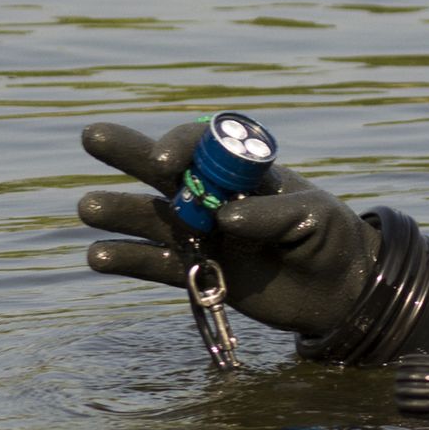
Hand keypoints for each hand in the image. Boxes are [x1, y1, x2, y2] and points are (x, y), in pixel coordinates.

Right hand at [76, 121, 381, 338]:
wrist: (339, 293)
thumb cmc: (331, 240)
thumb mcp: (314, 219)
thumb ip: (273, 213)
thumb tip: (225, 219)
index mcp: (244, 172)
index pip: (204, 145)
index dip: (181, 146)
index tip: (166, 161)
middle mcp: (214, 196)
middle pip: (163, 171)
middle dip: (127, 152)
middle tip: (91, 136)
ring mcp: (202, 234)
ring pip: (152, 217)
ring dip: (119, 211)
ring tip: (89, 208)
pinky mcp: (198, 272)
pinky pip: (156, 264)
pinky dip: (127, 259)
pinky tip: (98, 256)